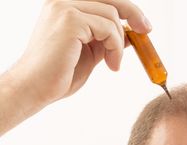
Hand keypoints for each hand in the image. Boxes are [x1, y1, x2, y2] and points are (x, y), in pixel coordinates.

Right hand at [13, 0, 151, 107]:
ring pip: (112, 15)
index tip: (142, 26)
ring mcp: (65, 7)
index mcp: (65, 6)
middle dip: (134, 14)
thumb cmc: (58, 75)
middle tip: (147, 32)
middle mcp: (63, 1)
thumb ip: (106, 40)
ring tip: (114, 65)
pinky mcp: (70, 20)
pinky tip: (112, 65)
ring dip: (119, 43)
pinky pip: (108, 28)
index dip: (127, 9)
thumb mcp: (89, 54)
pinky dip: (116, 48)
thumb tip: (129, 33)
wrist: (35, 89)